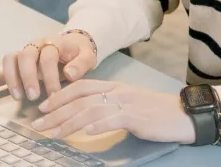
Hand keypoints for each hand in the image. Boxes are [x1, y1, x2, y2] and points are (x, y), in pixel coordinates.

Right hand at [0, 32, 96, 102]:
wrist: (73, 46)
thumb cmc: (79, 53)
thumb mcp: (87, 56)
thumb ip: (81, 63)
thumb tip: (69, 73)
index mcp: (53, 42)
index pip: (48, 56)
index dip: (51, 75)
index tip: (55, 94)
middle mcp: (35, 45)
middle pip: (26, 55)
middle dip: (28, 76)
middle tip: (34, 96)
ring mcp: (24, 54)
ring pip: (10, 59)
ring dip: (11, 78)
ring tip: (18, 97)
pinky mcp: (16, 65)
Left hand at [31, 79, 195, 144]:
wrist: (182, 114)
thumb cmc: (154, 111)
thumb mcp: (127, 103)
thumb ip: (107, 105)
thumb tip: (84, 116)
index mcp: (113, 86)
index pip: (80, 87)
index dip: (60, 95)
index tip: (43, 107)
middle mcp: (117, 91)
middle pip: (80, 99)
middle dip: (56, 111)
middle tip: (38, 123)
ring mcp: (126, 103)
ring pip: (91, 109)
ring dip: (69, 122)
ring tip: (53, 133)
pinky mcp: (137, 116)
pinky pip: (113, 119)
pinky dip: (98, 125)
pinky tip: (85, 133)